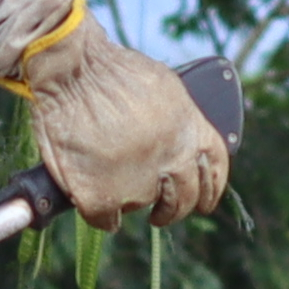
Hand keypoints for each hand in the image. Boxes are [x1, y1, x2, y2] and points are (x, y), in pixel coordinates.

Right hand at [13, 12, 228, 224]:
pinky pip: (105, 219)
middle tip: (160, 211)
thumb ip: (179, 120)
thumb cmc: (110, 69)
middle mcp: (173, 161)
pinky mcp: (102, 197)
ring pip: (141, 206)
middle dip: (172, 208)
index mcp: (191, 132)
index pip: (215, 172)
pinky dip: (100, 213)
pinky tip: (94, 200)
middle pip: (182, 199)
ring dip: (133, 203)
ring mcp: (139, 184)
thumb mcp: (166, 87)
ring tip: (120, 195)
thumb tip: (180, 140)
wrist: (73, 69)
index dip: (209, 190)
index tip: (202, 201)